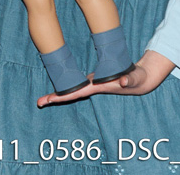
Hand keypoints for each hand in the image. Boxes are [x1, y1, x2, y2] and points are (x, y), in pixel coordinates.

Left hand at [37, 50, 173, 106]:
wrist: (140, 80)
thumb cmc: (135, 79)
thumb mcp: (134, 78)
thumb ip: (129, 79)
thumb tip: (123, 82)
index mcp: (98, 86)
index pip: (77, 92)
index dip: (63, 96)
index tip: (49, 100)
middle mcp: (93, 86)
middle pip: (71, 93)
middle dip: (55, 98)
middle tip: (39, 102)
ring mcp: (93, 84)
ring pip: (74, 89)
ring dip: (60, 93)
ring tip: (45, 98)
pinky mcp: (96, 79)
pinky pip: (79, 84)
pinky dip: (69, 86)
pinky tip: (60, 88)